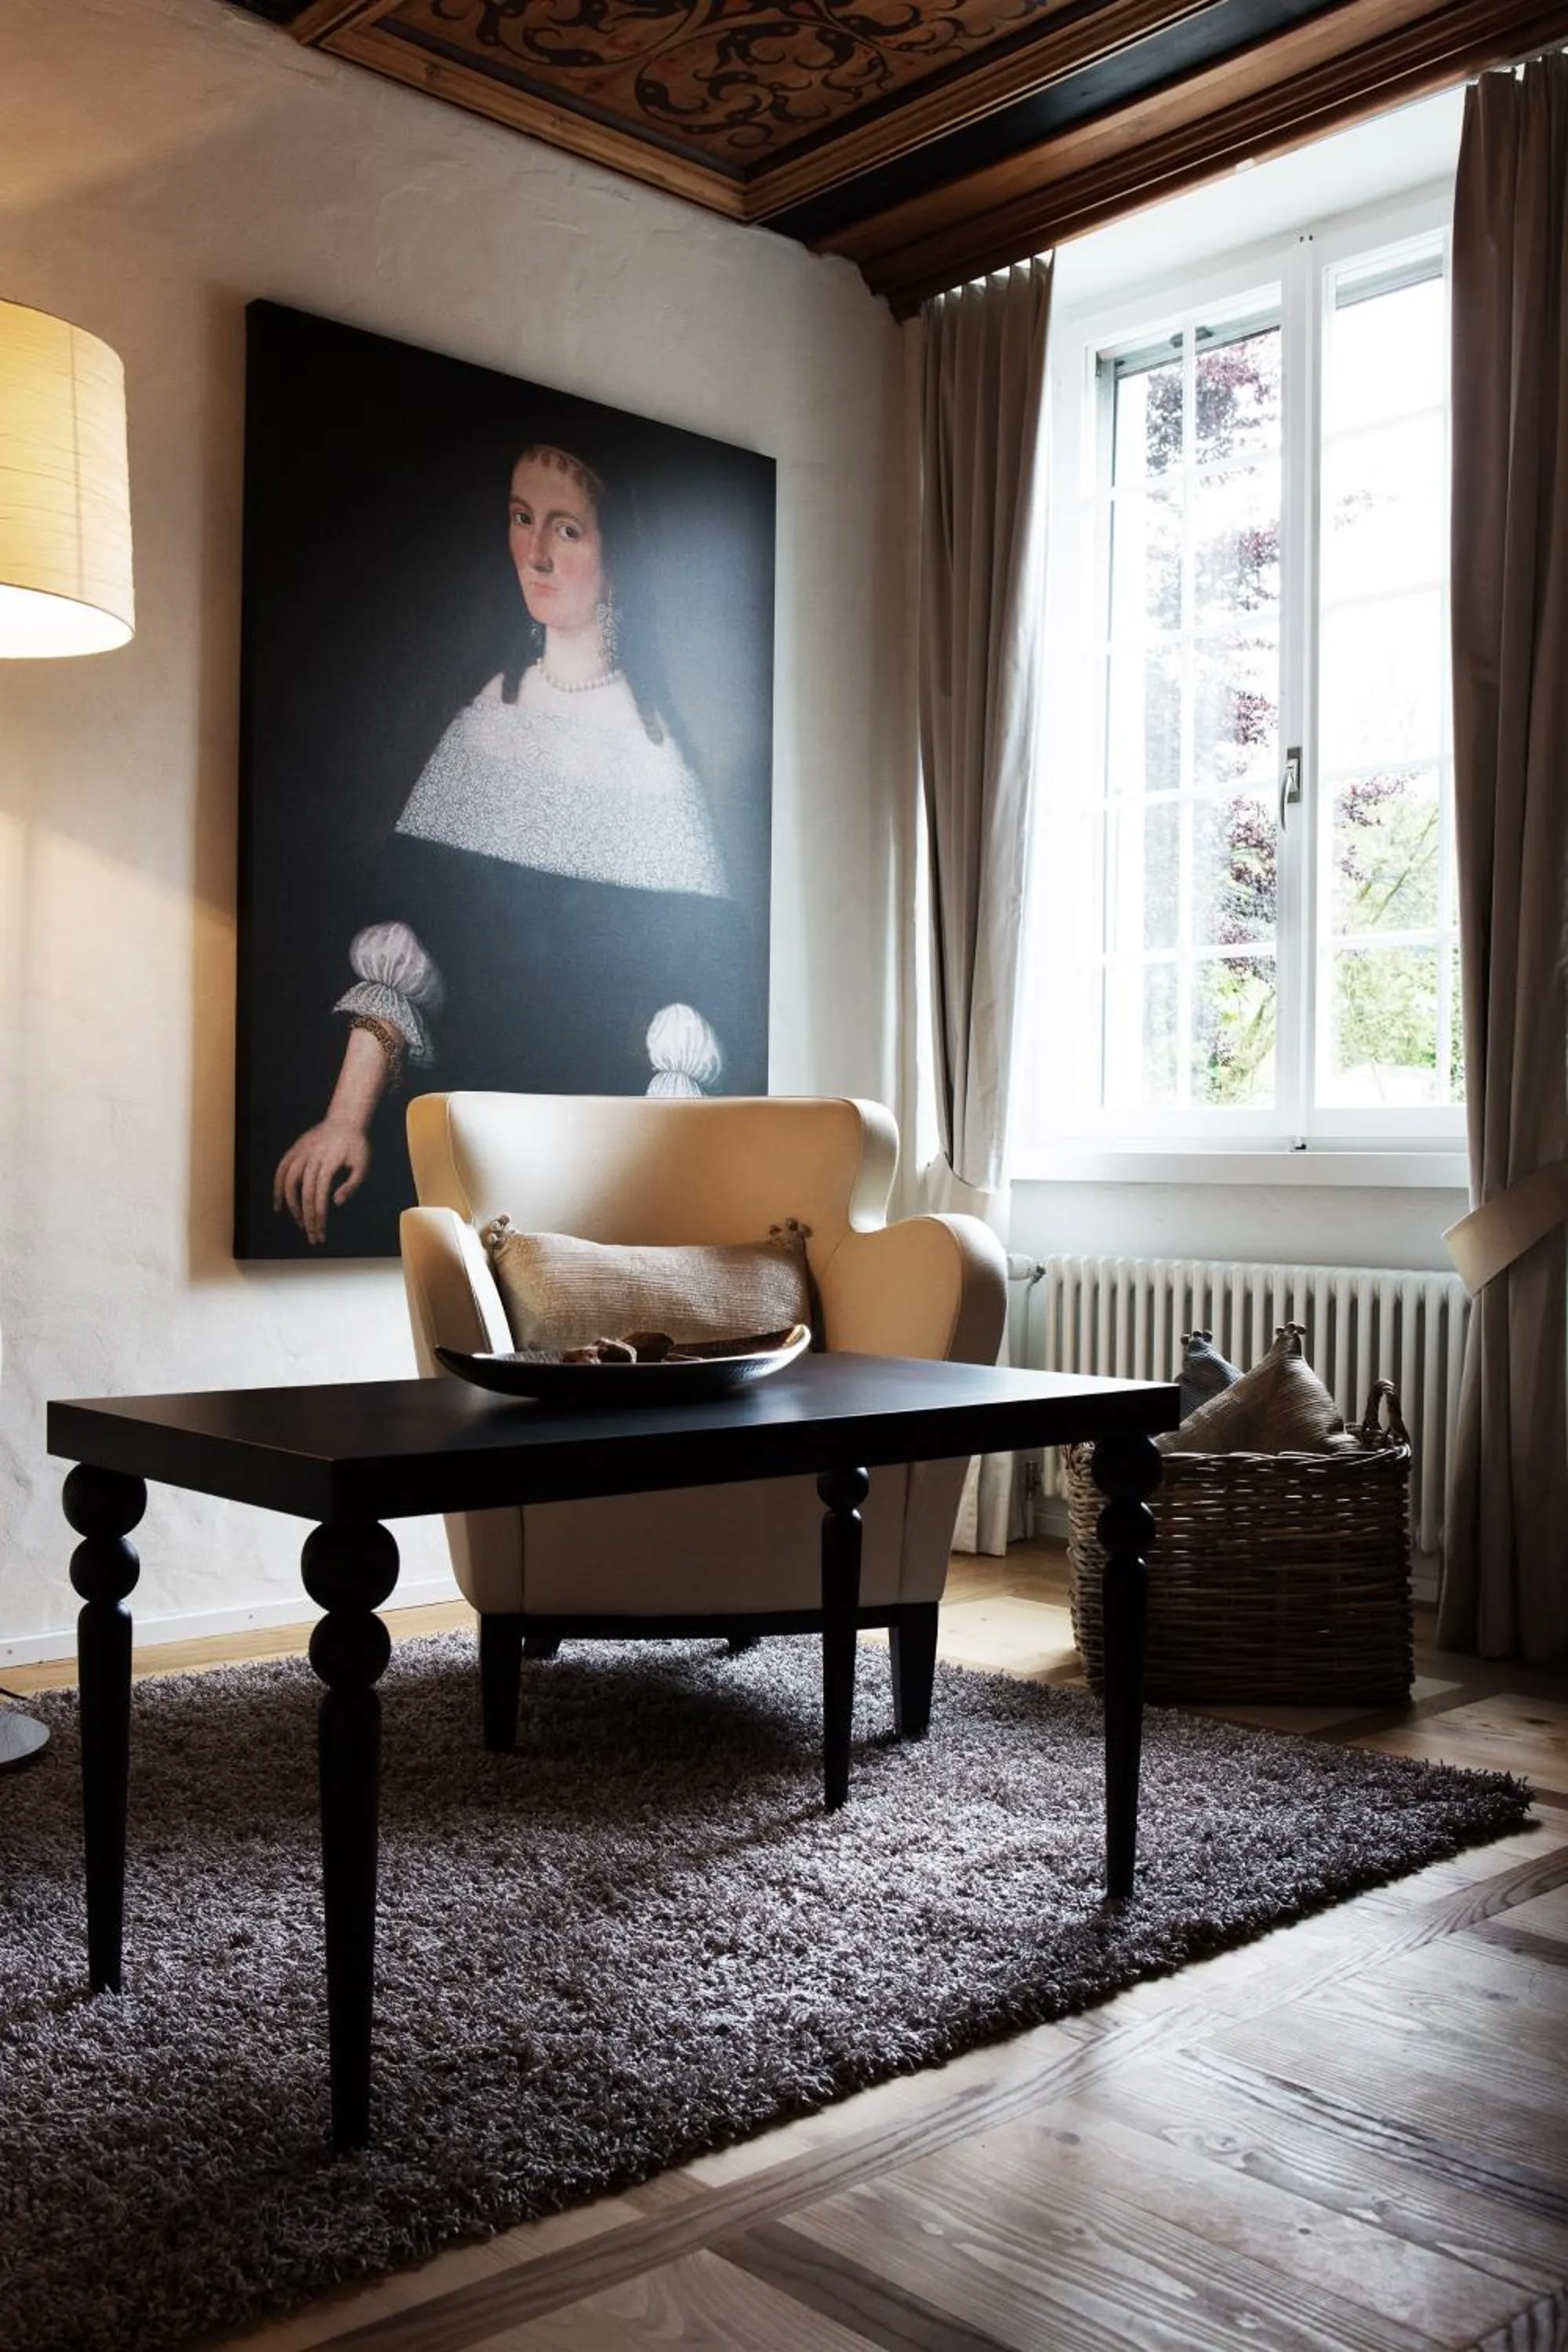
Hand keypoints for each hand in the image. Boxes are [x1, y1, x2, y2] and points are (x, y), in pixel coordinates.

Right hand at [273, 1120, 370, 1245]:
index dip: (318, 1216)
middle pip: (305, 1193)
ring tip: (300, 1222)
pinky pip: (281, 1169)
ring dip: (291, 1205)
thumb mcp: (363, 1164)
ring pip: (289, 1181)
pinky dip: (277, 1186)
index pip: (320, 1196)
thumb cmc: (357, 1145)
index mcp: (329, 1163)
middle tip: (312, 1236)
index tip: (320, 1232)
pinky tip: (278, 1204)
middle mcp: (312, 1158)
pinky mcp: (295, 1150)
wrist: (346, 1119)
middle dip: (308, 1218)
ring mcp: (301, 1152)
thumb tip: (335, 1202)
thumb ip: (352, 1185)